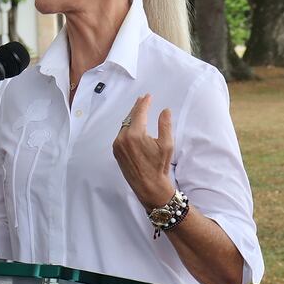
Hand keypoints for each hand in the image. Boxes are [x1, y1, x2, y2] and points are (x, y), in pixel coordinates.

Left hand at [113, 94, 175, 209]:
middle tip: (143, 99)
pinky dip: (127, 127)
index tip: (148, 96)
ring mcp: (117, 145)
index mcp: (135, 135)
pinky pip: (121, 134)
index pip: (139, 113)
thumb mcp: (167, 145)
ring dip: (132, 117)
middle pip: (130, 117)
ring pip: (125, 125)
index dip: (144, 103)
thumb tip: (165, 110)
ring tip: (139, 110)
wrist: (149, 187)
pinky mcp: (116, 152)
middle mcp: (122, 138)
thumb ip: (165, 125)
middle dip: (137, 108)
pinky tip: (133, 124)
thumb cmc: (159, 166)